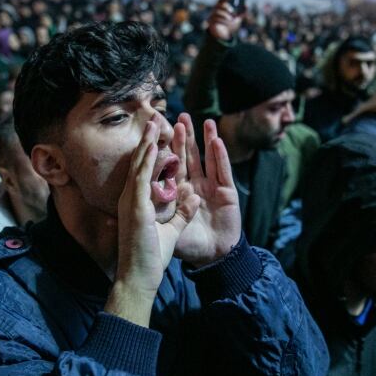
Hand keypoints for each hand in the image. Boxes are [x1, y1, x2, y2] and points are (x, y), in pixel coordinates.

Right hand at [107, 120, 199, 325]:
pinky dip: (148, 160)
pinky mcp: (136, 208)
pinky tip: (154, 145)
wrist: (138, 277)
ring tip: (153, 122)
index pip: (145, 170)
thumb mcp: (171, 230)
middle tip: (153, 118)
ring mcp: (131, 201)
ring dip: (147, 143)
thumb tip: (193, 196)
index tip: (160, 134)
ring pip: (139, 164)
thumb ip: (182, 213)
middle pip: (140, 162)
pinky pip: (142, 178)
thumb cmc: (151, 258)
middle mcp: (131, 198)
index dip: (152, 151)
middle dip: (147, 140)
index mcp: (138, 202)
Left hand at [171, 114, 240, 266]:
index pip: (168, 166)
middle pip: (187, 157)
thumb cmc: (188, 245)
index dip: (164, 148)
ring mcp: (212, 188)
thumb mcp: (166, 225)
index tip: (158, 129)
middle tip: (180, 116)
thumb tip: (148, 189)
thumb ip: (159, 207)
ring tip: (202, 120)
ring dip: (204, 139)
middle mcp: (194, 186)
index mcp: (177, 193)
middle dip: (184, 137)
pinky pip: (223, 171)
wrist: (212, 259)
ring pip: (206, 159)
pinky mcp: (228, 193)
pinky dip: (221, 156)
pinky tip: (217, 141)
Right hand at [207, 0, 241, 41]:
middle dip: (226, 7)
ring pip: (217, 12)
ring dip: (225, 15)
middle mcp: (216, 10)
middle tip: (232, 11)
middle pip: (219, 5)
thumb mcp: (237, 18)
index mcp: (222, 7)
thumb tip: (246, 6)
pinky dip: (222, 21)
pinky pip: (215, 20)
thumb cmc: (229, 25)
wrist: (223, 35)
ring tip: (231, 19)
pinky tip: (226, 24)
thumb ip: (242, 12)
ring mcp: (212, 16)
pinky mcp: (211, 23)